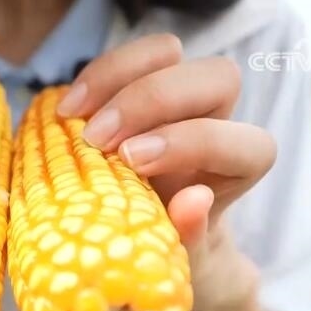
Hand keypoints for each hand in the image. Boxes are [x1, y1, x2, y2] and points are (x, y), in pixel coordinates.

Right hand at [57, 34, 276, 310]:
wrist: (142, 232)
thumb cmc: (168, 247)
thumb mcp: (178, 257)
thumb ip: (190, 234)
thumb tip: (194, 198)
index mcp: (238, 166)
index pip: (244, 142)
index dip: (192, 143)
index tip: (133, 162)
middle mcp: (217, 121)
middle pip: (216, 79)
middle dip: (152, 101)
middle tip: (97, 139)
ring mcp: (179, 96)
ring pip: (170, 53)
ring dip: (116, 77)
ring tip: (71, 116)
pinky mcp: (141, 84)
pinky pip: (128, 59)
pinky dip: (94, 77)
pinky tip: (66, 109)